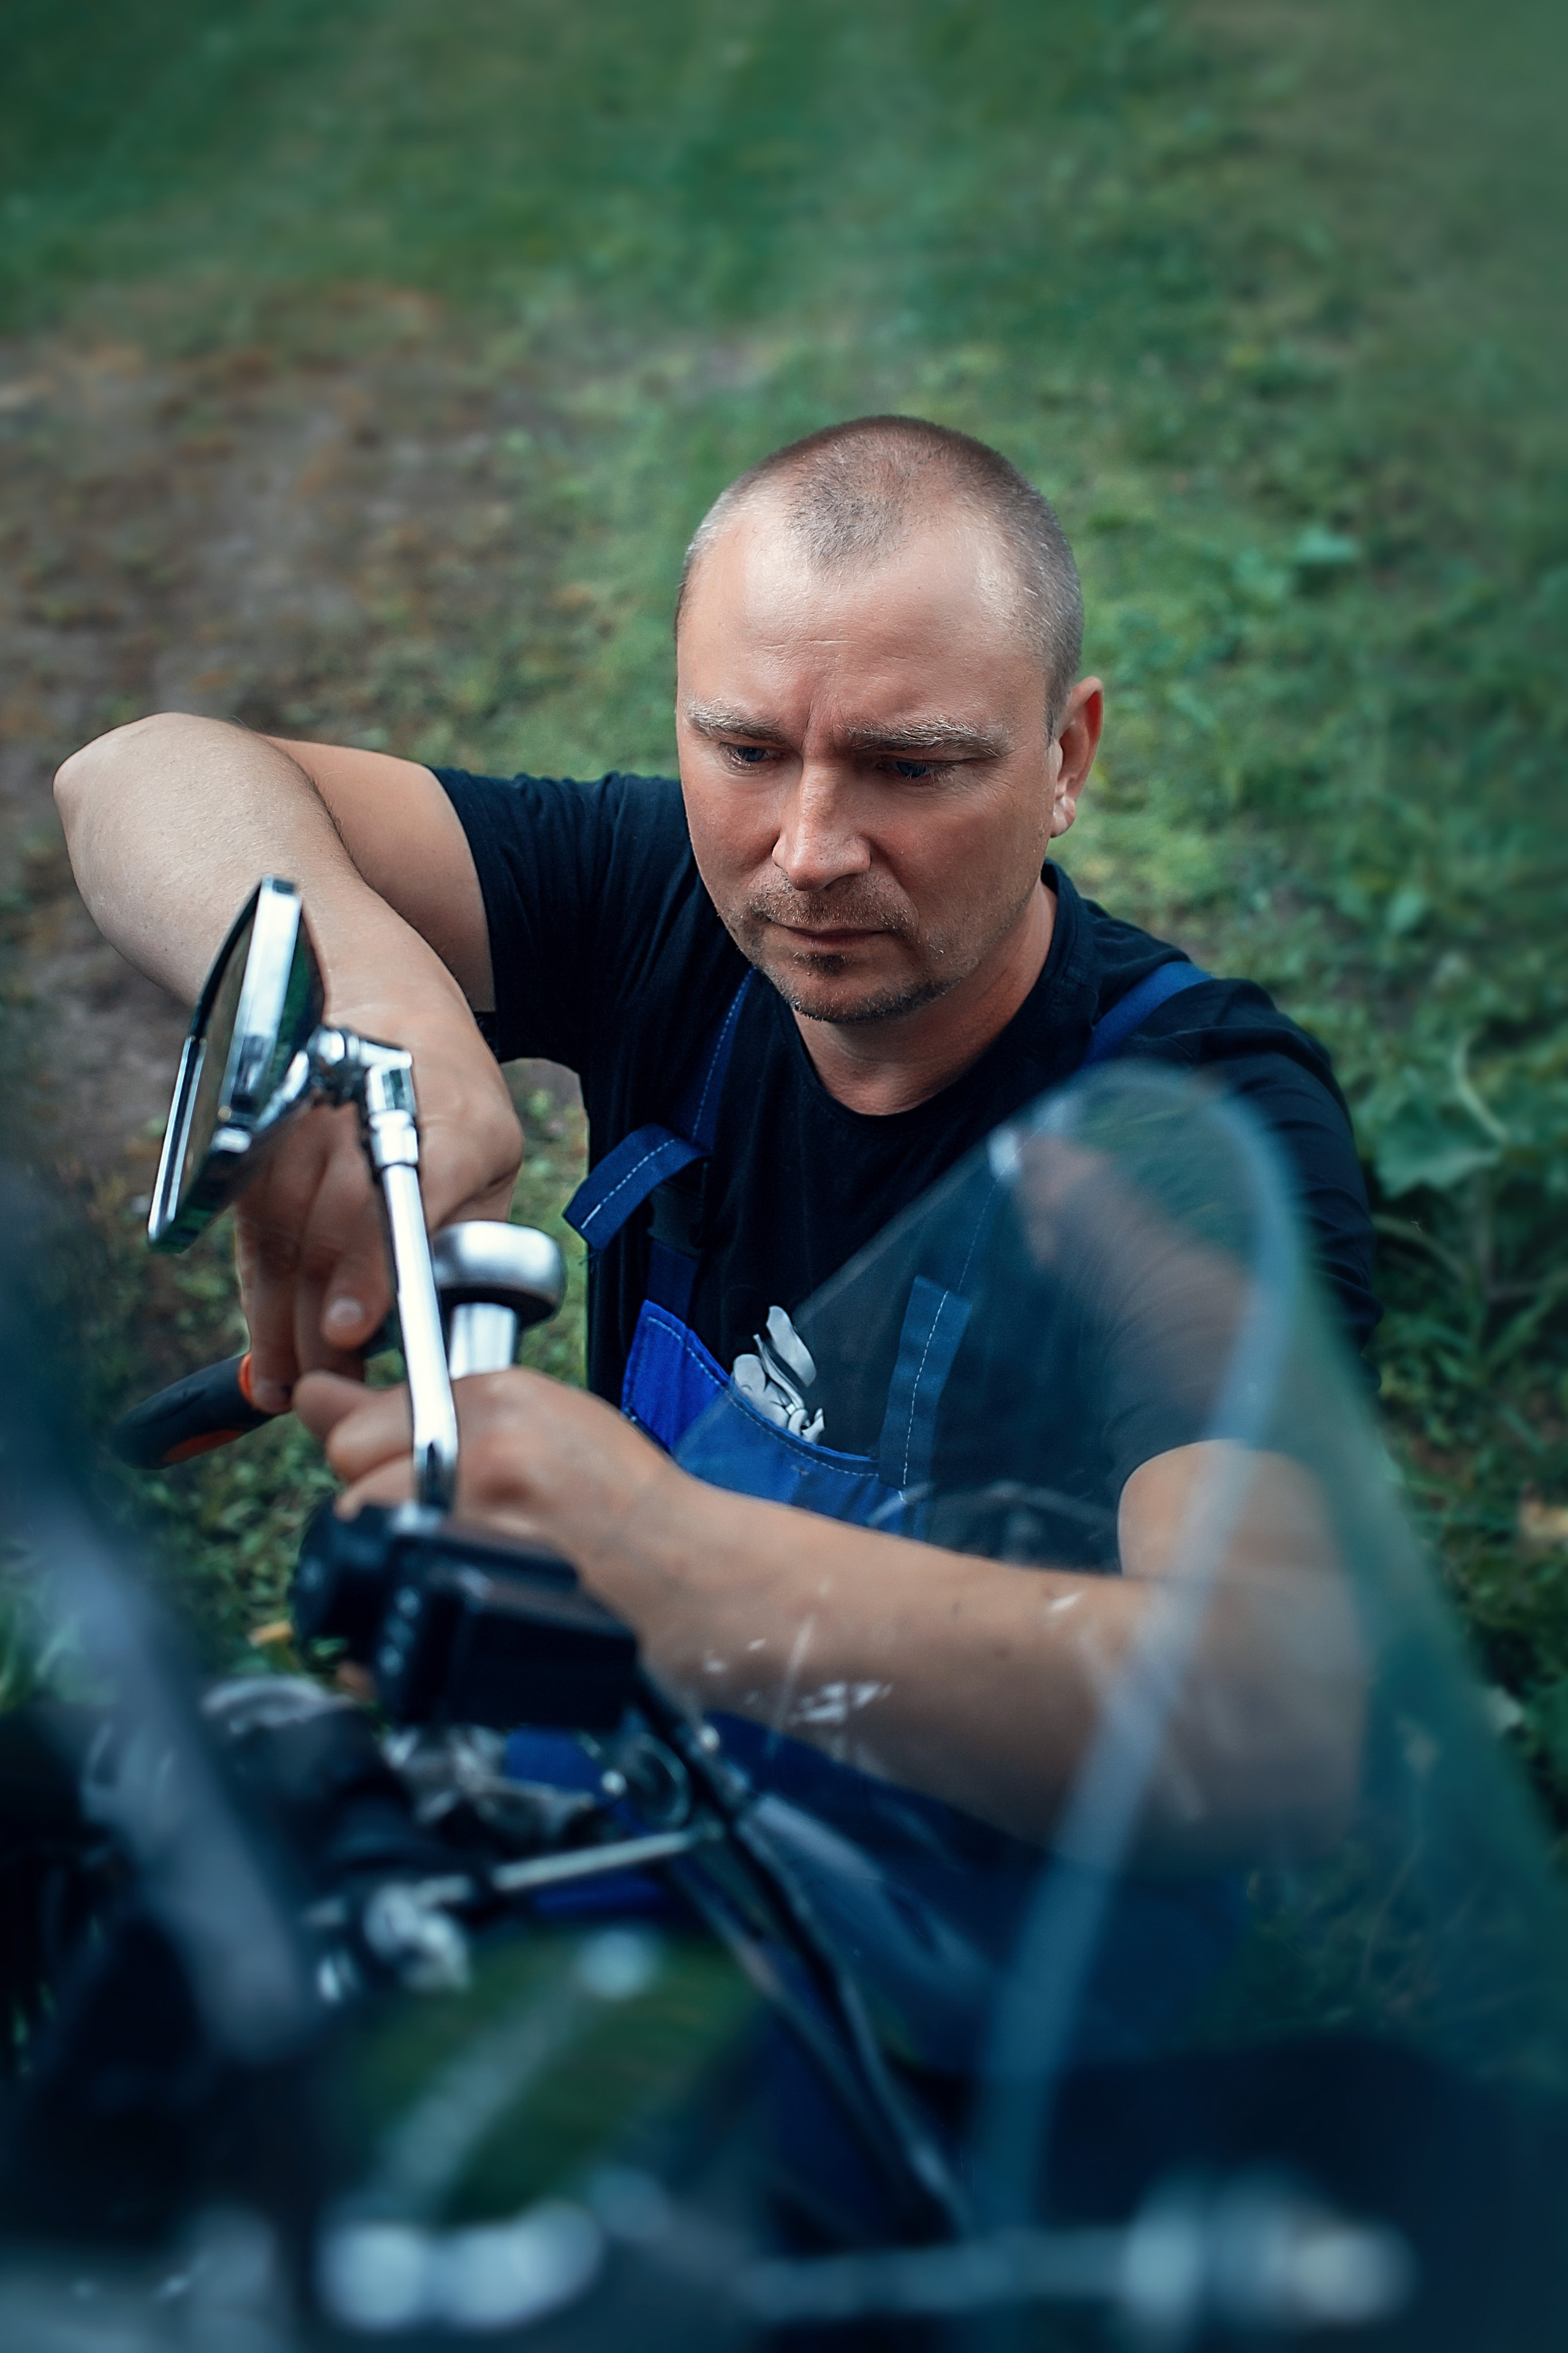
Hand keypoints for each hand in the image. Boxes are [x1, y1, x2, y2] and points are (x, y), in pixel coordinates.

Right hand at [236, 1003, 521, 1409]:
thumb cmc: (452, 1102)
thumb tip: (446, 1323)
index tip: (351, 1331)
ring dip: (285, 1324)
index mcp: (456, 1119)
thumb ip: (473, 1231)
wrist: (380, 1002)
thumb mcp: (493, 1155)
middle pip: (331, 1227)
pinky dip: (261, 1299)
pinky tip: (270, 1352)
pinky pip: (255, 1236)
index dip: (373, 1265)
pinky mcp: (261, 1145)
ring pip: (283, 1238)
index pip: (409, 1193)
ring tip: (297, 1390)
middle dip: (324, 1322)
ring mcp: (305, 1123)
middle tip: (332, 1394)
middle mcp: (369, 1113)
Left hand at [294, 1365, 685, 1601]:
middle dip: (384, 1512)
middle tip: (453, 1524)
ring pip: (365, 1553)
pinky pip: (377, 1629)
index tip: (420, 1475)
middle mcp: (485, 1456)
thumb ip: (418, 1406)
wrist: (700, 1579)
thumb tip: (313, 1394)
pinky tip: (445, 1614)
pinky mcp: (481, 1604)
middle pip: (352, 1490)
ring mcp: (483, 1530)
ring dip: (395, 1566)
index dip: (381, 1457)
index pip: (360, 1426)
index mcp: (499, 1400)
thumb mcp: (539, 1418)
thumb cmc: (628, 1502)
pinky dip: (386, 1639)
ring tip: (462, 1565)